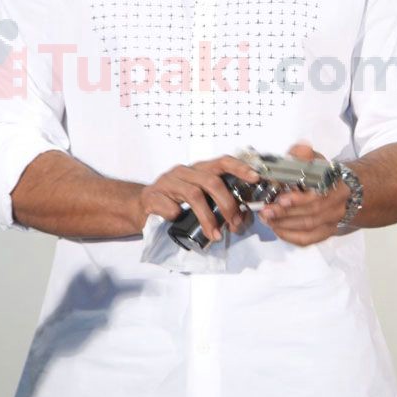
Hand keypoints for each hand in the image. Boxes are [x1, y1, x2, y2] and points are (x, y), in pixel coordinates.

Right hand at [135, 155, 260, 242]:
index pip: (222, 162)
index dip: (240, 168)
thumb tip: (242, 216)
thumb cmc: (175, 201)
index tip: (255, 178)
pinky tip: (178, 220)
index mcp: (198, 169)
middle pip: (211, 181)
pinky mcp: (152, 196)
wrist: (142, 206)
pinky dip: (177, 215)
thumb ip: (217, 201)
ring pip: (193, 195)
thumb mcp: (198, 197)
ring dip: (208, 218)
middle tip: (234, 223)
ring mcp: (167, 182)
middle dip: (227, 204)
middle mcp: (184, 171)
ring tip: (215, 235)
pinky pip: (169, 206)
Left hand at [258, 142, 350, 246]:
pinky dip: (290, 236)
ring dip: (284, 224)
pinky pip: (308, 239)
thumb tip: (299, 148)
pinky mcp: (326, 232)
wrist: (346, 190)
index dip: (300, 200)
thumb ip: (304, 155)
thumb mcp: (316, 160)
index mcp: (334, 185)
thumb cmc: (325, 174)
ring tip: (266, 218)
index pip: (319, 196)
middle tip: (265, 210)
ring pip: (309, 227)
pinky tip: (276, 229)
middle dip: (286, 213)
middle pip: (311, 214)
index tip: (281, 199)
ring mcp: (332, 221)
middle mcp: (336, 205)